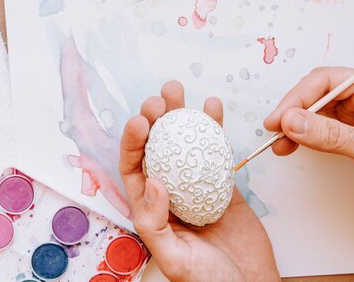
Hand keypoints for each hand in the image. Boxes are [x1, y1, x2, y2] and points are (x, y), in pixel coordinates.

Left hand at [120, 81, 279, 281]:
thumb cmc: (210, 280)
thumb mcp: (174, 258)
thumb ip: (155, 223)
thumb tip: (153, 182)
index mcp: (149, 206)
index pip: (133, 166)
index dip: (132, 140)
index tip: (142, 120)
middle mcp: (169, 189)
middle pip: (156, 146)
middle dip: (153, 118)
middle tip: (159, 98)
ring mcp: (195, 182)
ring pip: (182, 142)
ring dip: (178, 114)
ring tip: (176, 90)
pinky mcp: (221, 180)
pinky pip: (214, 148)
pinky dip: (212, 125)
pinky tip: (211, 106)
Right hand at [263, 67, 353, 160]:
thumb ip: (332, 133)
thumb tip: (293, 122)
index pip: (324, 80)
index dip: (297, 98)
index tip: (280, 119)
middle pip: (315, 92)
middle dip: (291, 112)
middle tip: (275, 129)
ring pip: (315, 108)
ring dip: (293, 125)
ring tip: (279, 142)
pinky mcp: (350, 128)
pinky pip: (320, 124)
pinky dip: (304, 134)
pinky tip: (293, 142)